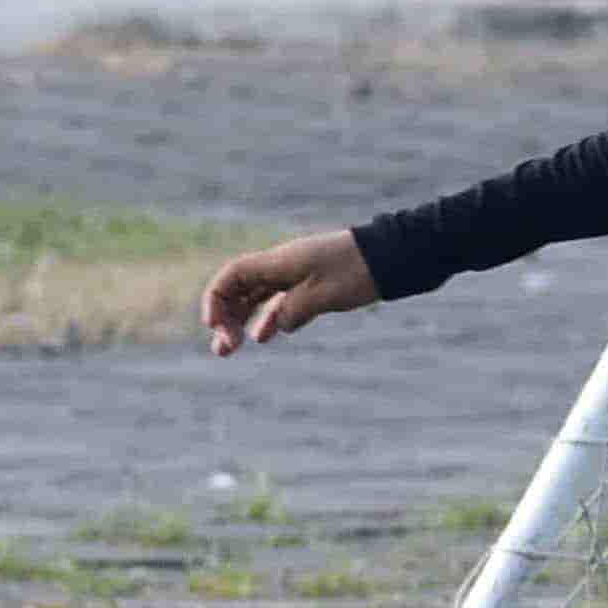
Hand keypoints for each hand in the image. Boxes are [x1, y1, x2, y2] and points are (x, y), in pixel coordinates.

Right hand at [197, 230, 380, 354]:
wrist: (394, 256)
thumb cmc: (358, 271)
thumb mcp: (323, 295)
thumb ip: (294, 310)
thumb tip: (278, 326)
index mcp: (279, 262)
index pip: (233, 276)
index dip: (216, 300)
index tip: (212, 326)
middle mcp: (283, 266)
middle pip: (240, 289)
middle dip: (226, 318)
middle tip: (222, 350)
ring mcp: (298, 275)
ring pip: (259, 298)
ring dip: (242, 321)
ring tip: (231, 349)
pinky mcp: (314, 286)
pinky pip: (283, 302)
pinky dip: (271, 318)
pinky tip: (264, 336)